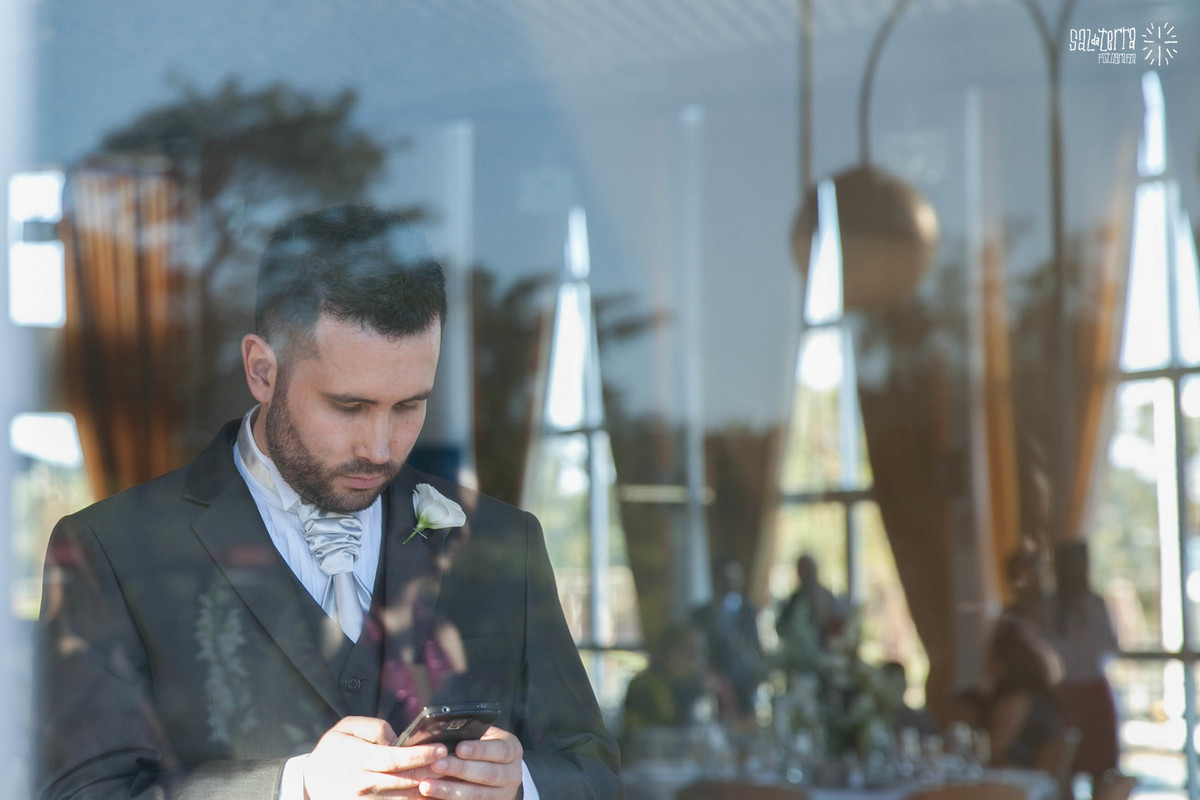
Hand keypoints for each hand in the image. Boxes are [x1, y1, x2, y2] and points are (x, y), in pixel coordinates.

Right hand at [303, 716, 447, 799]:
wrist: (309, 782)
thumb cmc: (332, 751)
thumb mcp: (345, 728)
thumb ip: (373, 726)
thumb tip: (396, 738)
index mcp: (358, 759)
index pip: (395, 758)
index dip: (421, 755)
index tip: (441, 749)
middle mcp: (362, 784)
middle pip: (405, 781)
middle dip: (432, 771)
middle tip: (451, 763)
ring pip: (406, 799)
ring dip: (428, 790)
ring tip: (445, 778)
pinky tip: (428, 794)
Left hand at [418, 726, 523, 798]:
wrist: (501, 774)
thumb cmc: (486, 749)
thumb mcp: (486, 738)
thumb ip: (471, 736)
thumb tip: (444, 736)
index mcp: (511, 751)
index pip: (499, 750)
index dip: (478, 750)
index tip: (458, 748)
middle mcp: (511, 775)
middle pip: (487, 774)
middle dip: (460, 770)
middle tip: (436, 766)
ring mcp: (503, 795)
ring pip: (477, 796)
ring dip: (449, 791)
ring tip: (426, 786)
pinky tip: (431, 798)